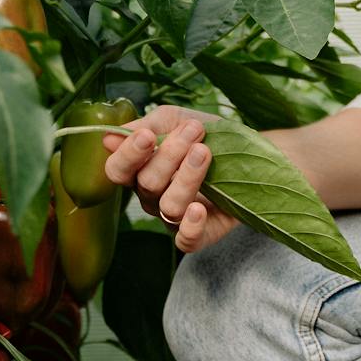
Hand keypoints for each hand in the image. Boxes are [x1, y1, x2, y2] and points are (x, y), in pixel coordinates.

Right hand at [101, 107, 239, 252]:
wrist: (251, 151)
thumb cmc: (207, 135)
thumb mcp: (176, 119)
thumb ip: (146, 125)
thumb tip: (109, 138)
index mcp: (140, 170)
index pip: (117, 170)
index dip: (128, 155)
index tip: (147, 136)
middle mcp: (153, 197)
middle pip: (147, 183)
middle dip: (170, 154)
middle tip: (194, 131)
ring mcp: (175, 218)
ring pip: (168, 207)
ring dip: (187, 177)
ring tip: (205, 153)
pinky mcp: (201, 233)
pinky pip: (186, 241)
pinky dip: (191, 226)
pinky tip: (200, 208)